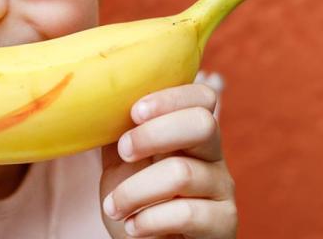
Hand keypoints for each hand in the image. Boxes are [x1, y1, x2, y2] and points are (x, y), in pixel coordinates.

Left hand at [99, 83, 236, 237]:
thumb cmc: (137, 206)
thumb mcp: (121, 166)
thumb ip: (119, 133)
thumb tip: (98, 100)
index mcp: (190, 135)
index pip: (201, 98)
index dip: (171, 97)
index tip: (134, 112)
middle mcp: (213, 157)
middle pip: (202, 124)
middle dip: (154, 134)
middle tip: (124, 151)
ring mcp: (222, 190)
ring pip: (182, 173)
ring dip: (135, 191)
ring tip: (113, 207)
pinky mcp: (223, 224)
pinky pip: (186, 213)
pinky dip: (150, 220)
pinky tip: (134, 227)